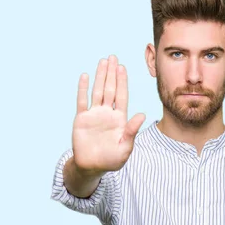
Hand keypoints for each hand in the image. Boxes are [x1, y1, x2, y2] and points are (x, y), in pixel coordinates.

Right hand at [72, 55, 145, 173]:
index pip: (122, 96)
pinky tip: (86, 76)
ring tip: (103, 61)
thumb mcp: (125, 147)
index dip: (122, 82)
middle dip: (112, 74)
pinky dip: (83, 88)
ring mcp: (94, 115)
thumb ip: (132, 131)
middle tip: (113, 57)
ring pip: (97, 91)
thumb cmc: (111, 160)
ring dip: (100, 76)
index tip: (123, 68)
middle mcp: (107, 114)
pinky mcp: (82, 119)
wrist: (92, 167)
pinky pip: (82, 101)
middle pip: (110, 89)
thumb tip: (142, 114)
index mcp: (120, 119)